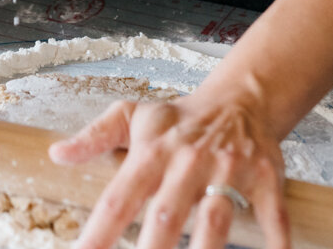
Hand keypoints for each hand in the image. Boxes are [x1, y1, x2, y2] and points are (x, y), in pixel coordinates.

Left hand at [49, 90, 290, 248]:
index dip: (99, 231)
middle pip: (167, 214)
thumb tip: (56, 154)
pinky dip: (275, 241)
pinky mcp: (266, 179)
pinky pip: (272, 216)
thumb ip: (94, 137)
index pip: (120, 197)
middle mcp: (189, 161)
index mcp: (152, 151)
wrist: (241, 97)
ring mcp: (230, 170)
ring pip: (216, 218)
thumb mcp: (132, 116)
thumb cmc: (181, 118)